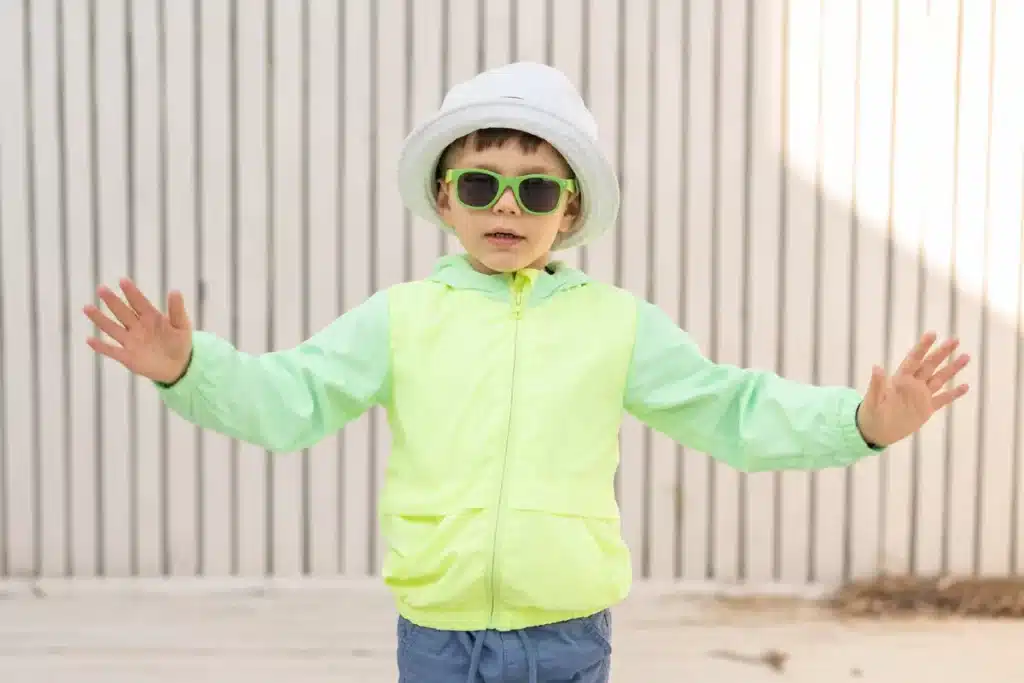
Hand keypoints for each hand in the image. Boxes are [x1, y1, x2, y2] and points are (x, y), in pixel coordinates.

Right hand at [83, 278, 193, 384]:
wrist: (178, 365)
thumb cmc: (180, 342)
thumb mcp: (182, 326)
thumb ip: (177, 310)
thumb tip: (175, 291)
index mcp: (151, 317)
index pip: (139, 302)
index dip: (131, 292)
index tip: (123, 280)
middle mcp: (137, 326)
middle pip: (122, 312)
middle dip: (112, 301)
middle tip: (101, 289)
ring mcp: (131, 341)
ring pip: (112, 328)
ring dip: (100, 319)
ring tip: (87, 307)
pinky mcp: (127, 357)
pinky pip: (112, 351)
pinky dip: (101, 347)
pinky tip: (89, 340)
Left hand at [856, 331, 970, 447]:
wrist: (875, 431)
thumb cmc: (870, 413)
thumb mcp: (872, 400)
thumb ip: (876, 384)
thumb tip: (876, 367)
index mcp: (900, 379)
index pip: (914, 359)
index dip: (922, 347)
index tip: (932, 334)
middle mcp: (913, 384)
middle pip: (930, 365)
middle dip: (942, 353)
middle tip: (955, 339)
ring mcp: (921, 396)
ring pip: (940, 379)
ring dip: (952, 368)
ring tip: (966, 357)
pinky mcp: (926, 409)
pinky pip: (943, 400)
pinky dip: (954, 394)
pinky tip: (965, 386)